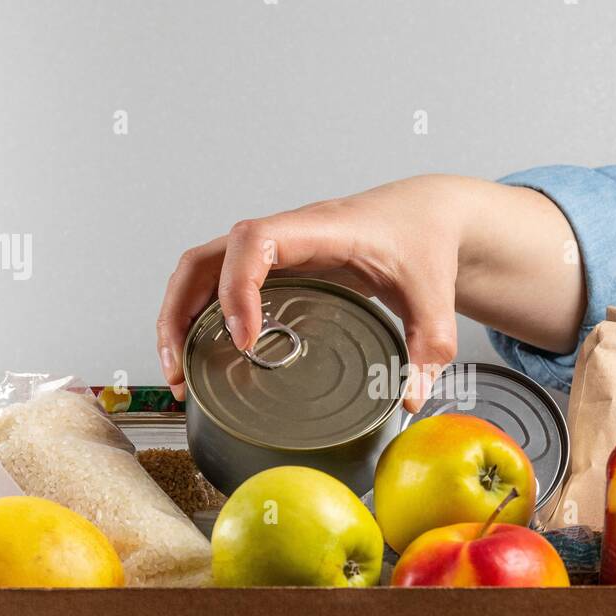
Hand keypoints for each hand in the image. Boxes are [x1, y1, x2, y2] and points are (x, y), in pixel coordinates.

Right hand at [157, 173, 582, 411]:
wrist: (427, 216)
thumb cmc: (425, 244)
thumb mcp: (437, 301)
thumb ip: (428, 350)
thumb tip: (408, 400)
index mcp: (322, 232)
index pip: (255, 241)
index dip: (237, 288)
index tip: (245, 340)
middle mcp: (288, 236)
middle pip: (205, 257)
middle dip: (180, 313)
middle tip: (180, 370)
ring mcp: (275, 251)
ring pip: (201, 269)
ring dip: (178, 317)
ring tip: (178, 373)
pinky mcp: (275, 267)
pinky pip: (219, 282)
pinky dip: (198, 315)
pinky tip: (200, 356)